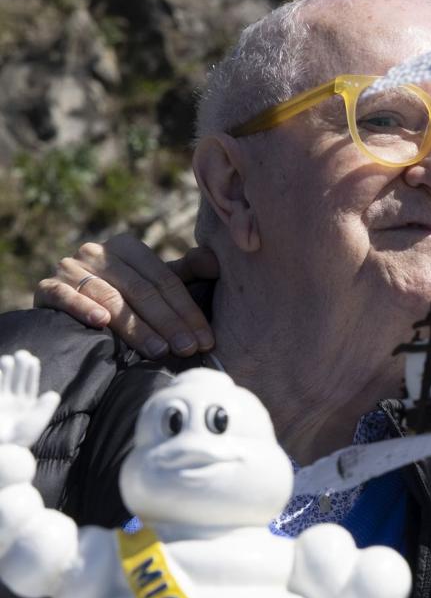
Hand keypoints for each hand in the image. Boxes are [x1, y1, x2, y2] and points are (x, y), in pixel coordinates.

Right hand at [0, 351, 59, 447]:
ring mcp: (1, 403)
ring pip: (3, 382)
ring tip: (9, 359)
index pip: (29, 385)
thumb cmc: (20, 438)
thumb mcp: (35, 423)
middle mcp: (12, 403)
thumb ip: (44, 408)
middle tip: (22, 354)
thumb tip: (53, 394)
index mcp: (26, 406)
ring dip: (6, 371)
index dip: (31, 373)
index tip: (33, 360)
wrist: (2, 450)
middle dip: (19, 367)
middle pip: (16, 380)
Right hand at [34, 235, 219, 358]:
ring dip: (137, 327)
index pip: (165, 281)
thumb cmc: (125, 297)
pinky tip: (100, 323)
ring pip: (110, 298)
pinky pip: (65, 296)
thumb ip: (186, 273)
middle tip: (187, 350)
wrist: (71, 307)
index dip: (188, 312)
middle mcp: (97, 252)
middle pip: (142, 291)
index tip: (206, 340)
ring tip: (159, 350)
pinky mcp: (47, 287)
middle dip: (169, 323)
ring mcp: (70, 268)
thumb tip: (215, 262)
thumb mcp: (156, 283)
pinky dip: (83, 308)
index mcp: (127, 247)